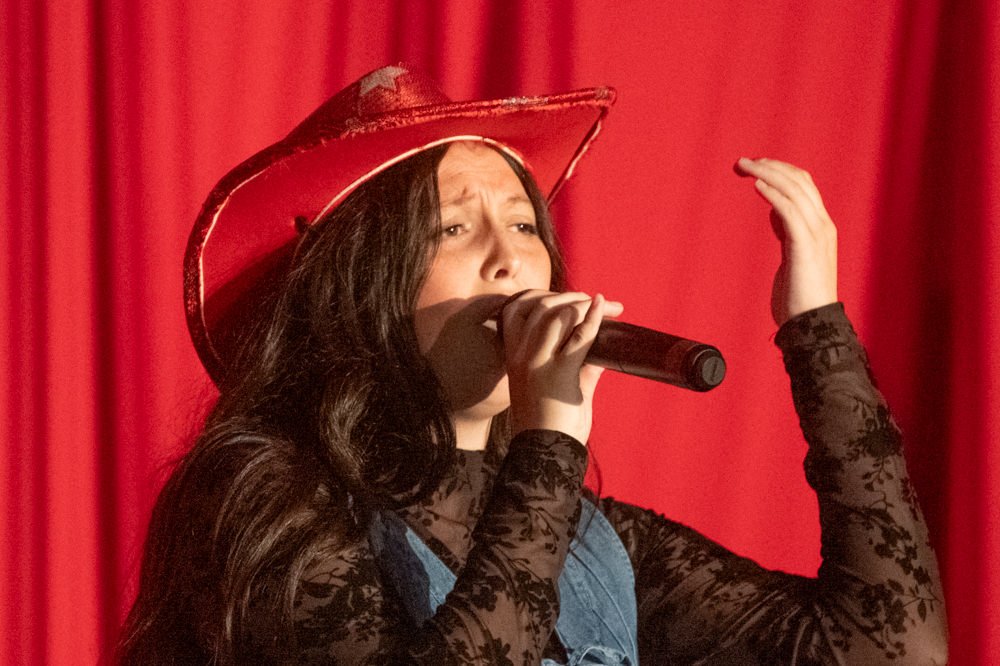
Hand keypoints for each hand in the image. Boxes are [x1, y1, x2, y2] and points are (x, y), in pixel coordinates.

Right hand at [499, 291, 623, 443]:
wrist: (546, 456)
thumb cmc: (551, 428)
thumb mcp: (561, 390)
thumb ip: (580, 368)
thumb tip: (601, 352)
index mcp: (513, 357)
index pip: (517, 309)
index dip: (543, 295)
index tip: (569, 297)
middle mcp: (521, 356)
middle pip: (541, 306)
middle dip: (570, 297)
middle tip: (596, 300)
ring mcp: (537, 364)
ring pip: (558, 315)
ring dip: (584, 304)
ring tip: (604, 306)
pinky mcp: (559, 374)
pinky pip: (579, 337)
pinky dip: (594, 318)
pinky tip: (605, 308)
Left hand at [735, 157, 837, 326]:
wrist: (811, 324)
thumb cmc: (799, 295)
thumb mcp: (792, 254)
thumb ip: (787, 231)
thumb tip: (774, 210)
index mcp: (820, 226)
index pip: (804, 185)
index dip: (779, 170)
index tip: (754, 165)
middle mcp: (822, 225)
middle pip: (799, 181)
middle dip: (770, 166)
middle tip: (742, 162)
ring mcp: (817, 234)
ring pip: (794, 190)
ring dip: (767, 174)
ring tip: (745, 167)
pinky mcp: (805, 246)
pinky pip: (790, 211)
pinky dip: (773, 194)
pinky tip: (757, 185)